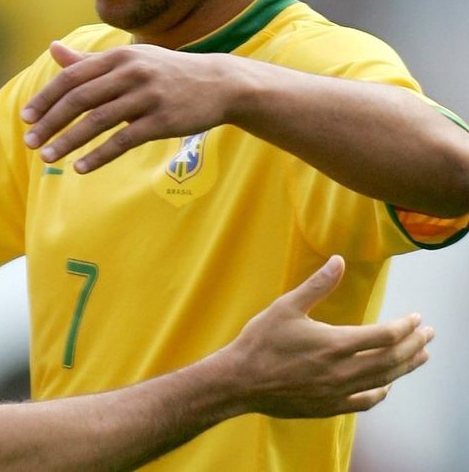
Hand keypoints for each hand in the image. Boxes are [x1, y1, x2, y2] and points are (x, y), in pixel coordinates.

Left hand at [21, 42, 239, 172]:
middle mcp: (131, 72)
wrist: (220, 83)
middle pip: (79, 99)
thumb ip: (88, 60)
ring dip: (68, 141)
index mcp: (118, 56)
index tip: (25, 118)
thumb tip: (52, 48)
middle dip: (50, 122)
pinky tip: (81, 168)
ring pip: (98, 121)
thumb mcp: (128, 60)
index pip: (71, 77)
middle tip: (30, 142)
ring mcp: (148, 96)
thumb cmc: (164, 72)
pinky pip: (123, 141)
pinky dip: (99, 156)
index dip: (46, 98)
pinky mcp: (163, 120)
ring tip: (47, 157)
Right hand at [223, 255, 432, 417]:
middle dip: (414, 344)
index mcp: (335, 343)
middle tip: (429, 334)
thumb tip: (338, 261)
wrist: (239, 381)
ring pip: (384, 379)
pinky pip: (366, 400)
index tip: (417, 318)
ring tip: (422, 356)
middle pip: (392, 358)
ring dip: (406, 366)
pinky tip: (388, 384)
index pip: (385, 335)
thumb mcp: (285, 307)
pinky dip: (383, 391)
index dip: (406, 326)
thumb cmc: (260, 341)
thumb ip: (317, 285)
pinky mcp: (330, 406)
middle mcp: (342, 370)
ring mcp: (338, 391)